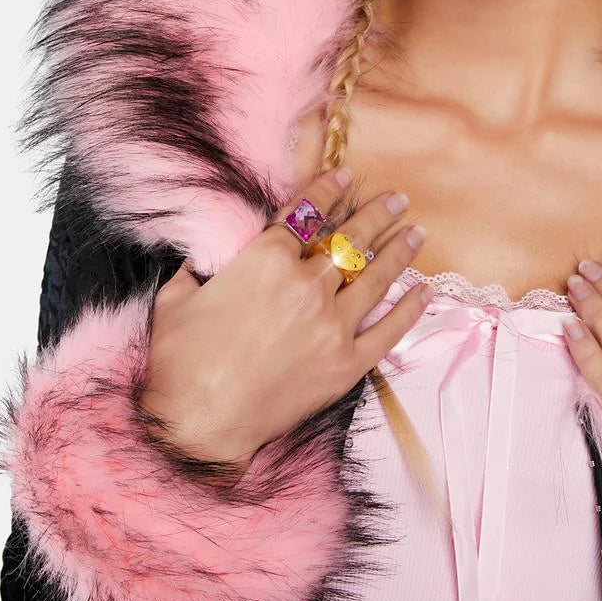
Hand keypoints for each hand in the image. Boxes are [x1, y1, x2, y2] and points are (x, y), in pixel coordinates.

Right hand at [137, 167, 432, 476]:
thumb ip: (195, 270)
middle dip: (377, 214)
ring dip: (399, 251)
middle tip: (398, 200)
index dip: (327, 191)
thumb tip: (197, 261)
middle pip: (350, 239)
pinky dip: (410, 309)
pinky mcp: (346, 364)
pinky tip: (425, 291)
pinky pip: (389, 331)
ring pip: (375, 277)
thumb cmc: (180, 360)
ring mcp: (332, 325)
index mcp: (265, 260)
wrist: (197, 423)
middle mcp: (306, 284)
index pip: (305, 214)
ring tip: (416, 233)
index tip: (345, 177)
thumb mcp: (176, 298)